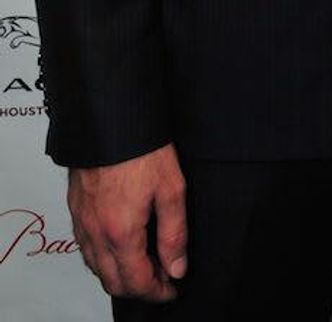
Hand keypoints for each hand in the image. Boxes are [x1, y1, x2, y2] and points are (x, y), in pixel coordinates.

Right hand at [68, 142, 186, 299]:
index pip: (136, 282)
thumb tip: (176, 267)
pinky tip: (118, 245)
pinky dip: (102, 257)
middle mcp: (95, 232)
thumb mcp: (171, 188)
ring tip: (144, 262)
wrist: (110, 118)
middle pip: (113, 282)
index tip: (171, 289)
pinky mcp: (76, 207)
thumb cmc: (142, 148)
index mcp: (121, 232)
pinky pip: (85, 247)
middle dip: (138, 288)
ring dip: (119, 274)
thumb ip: (174, 233)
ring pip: (96, 267)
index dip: (157, 291)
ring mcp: (82, 221)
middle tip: (161, 278)